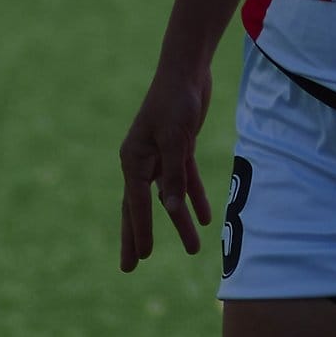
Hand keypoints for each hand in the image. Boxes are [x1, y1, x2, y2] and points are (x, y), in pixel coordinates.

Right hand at [118, 69, 213, 271]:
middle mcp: (142, 160)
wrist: (186, 68)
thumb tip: (170, 209)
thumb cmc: (176, 99)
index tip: (142, 258)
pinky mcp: (179, 148)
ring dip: (179, 222)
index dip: (141, 231)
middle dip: (138, 237)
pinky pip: (185, 180)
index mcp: (133, 159)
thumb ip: (173, 174)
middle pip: (139, 206)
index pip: (136, 203)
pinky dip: (195, 197)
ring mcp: (160, 155)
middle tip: (130, 268)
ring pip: (167, 197)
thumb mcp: (176, 138)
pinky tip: (205, 217)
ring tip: (192, 250)